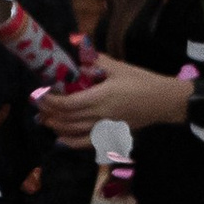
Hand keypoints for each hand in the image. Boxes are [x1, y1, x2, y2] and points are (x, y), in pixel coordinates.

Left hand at [40, 63, 194, 144]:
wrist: (165, 101)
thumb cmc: (143, 82)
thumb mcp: (119, 67)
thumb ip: (95, 63)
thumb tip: (76, 60)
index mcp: (102, 97)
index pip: (69, 104)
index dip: (51, 101)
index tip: (40, 94)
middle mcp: (101, 115)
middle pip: (67, 119)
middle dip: (49, 113)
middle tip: (38, 106)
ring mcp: (106, 127)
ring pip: (74, 132)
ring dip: (56, 127)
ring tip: (44, 119)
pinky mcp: (112, 135)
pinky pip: (88, 143)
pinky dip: (71, 143)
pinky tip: (61, 140)